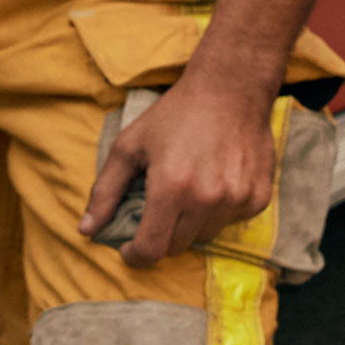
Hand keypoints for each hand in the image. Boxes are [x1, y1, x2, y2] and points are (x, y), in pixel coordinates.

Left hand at [80, 67, 280, 261]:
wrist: (232, 89)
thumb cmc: (175, 114)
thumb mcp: (130, 145)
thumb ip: (106, 191)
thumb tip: (86, 230)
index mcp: (172, 188)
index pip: (151, 249)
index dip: (135, 255)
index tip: (129, 247)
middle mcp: (207, 199)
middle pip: (177, 246)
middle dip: (161, 235)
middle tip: (157, 209)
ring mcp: (237, 200)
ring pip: (205, 235)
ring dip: (191, 223)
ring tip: (188, 190)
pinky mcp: (258, 197)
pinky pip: (231, 221)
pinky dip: (218, 211)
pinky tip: (214, 181)